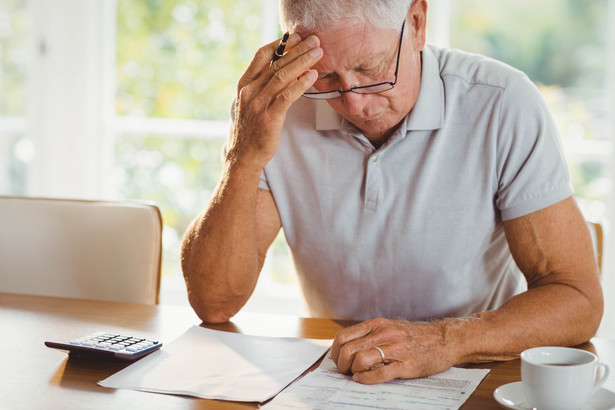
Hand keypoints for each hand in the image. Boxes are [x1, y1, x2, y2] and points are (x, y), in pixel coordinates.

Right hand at [226, 33, 322, 169]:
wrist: (242, 155)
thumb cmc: (250, 128)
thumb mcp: (251, 102)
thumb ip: (263, 85)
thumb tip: (284, 69)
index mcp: (244, 84)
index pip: (261, 56)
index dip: (279, 44)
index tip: (295, 36)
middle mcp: (249, 91)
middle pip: (276, 63)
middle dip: (297, 49)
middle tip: (314, 40)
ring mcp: (258, 104)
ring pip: (283, 76)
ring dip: (303, 62)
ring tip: (318, 54)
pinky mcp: (269, 118)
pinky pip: (287, 96)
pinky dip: (301, 84)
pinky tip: (313, 76)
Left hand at [330, 318, 458, 383]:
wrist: (445, 339)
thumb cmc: (416, 336)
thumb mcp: (390, 327)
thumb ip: (371, 334)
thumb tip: (349, 347)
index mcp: (377, 324)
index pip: (344, 336)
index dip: (335, 351)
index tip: (338, 360)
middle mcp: (384, 334)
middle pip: (348, 350)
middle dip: (341, 364)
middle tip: (345, 371)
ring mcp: (395, 349)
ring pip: (361, 360)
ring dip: (353, 371)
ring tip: (355, 375)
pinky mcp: (406, 364)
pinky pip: (380, 373)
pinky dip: (367, 379)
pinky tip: (364, 380)